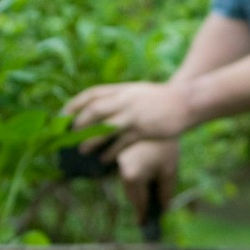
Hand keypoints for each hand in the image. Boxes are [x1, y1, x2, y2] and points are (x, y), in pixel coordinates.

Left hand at [61, 82, 194, 157]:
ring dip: (91, 140)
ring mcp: (134, 115)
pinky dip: (110, 152)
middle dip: (79, 123)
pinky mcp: (143, 129)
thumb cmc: (162, 99)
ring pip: (105, 127)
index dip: (76, 103)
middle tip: (68, 135)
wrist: (186, 101)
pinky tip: (104, 160)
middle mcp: (125, 100)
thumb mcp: (138, 92)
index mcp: (123, 90)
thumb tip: (104, 109)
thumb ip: (122, 98)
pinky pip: (121, 142)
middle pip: (94, 109)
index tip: (63, 113)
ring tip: (82, 150)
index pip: (93, 93)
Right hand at [116, 139, 178, 222]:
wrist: (160, 116)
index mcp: (132, 176)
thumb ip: (165, 193)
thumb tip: (163, 209)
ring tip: (147, 193)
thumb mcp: (169, 171)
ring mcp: (116, 160)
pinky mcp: (117, 151)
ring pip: (125, 181)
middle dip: (139, 202)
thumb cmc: (166, 146)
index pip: (138, 202)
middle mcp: (120, 169)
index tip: (143, 224)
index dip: (142, 215)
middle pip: (130, 192)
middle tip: (147, 212)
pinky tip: (143, 176)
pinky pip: (123, 169)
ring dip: (135, 188)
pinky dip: (131, 176)